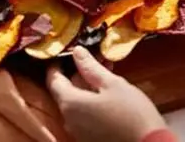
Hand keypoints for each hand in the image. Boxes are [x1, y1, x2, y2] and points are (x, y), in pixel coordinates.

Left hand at [47, 46, 166, 141]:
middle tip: (95, 59)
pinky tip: (109, 92)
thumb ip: (91, 67)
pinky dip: (92, 101)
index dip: (57, 65)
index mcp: (70, 103)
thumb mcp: (113, 84)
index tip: (65, 52)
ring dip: (87, 87)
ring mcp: (78, 132)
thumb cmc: (131, 113)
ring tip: (107, 72)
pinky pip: (84, 115)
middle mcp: (69, 120)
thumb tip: (77, 52)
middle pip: (66, 92)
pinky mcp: (89, 139)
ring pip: (77, 103)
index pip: (53, 80)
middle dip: (79, 74)